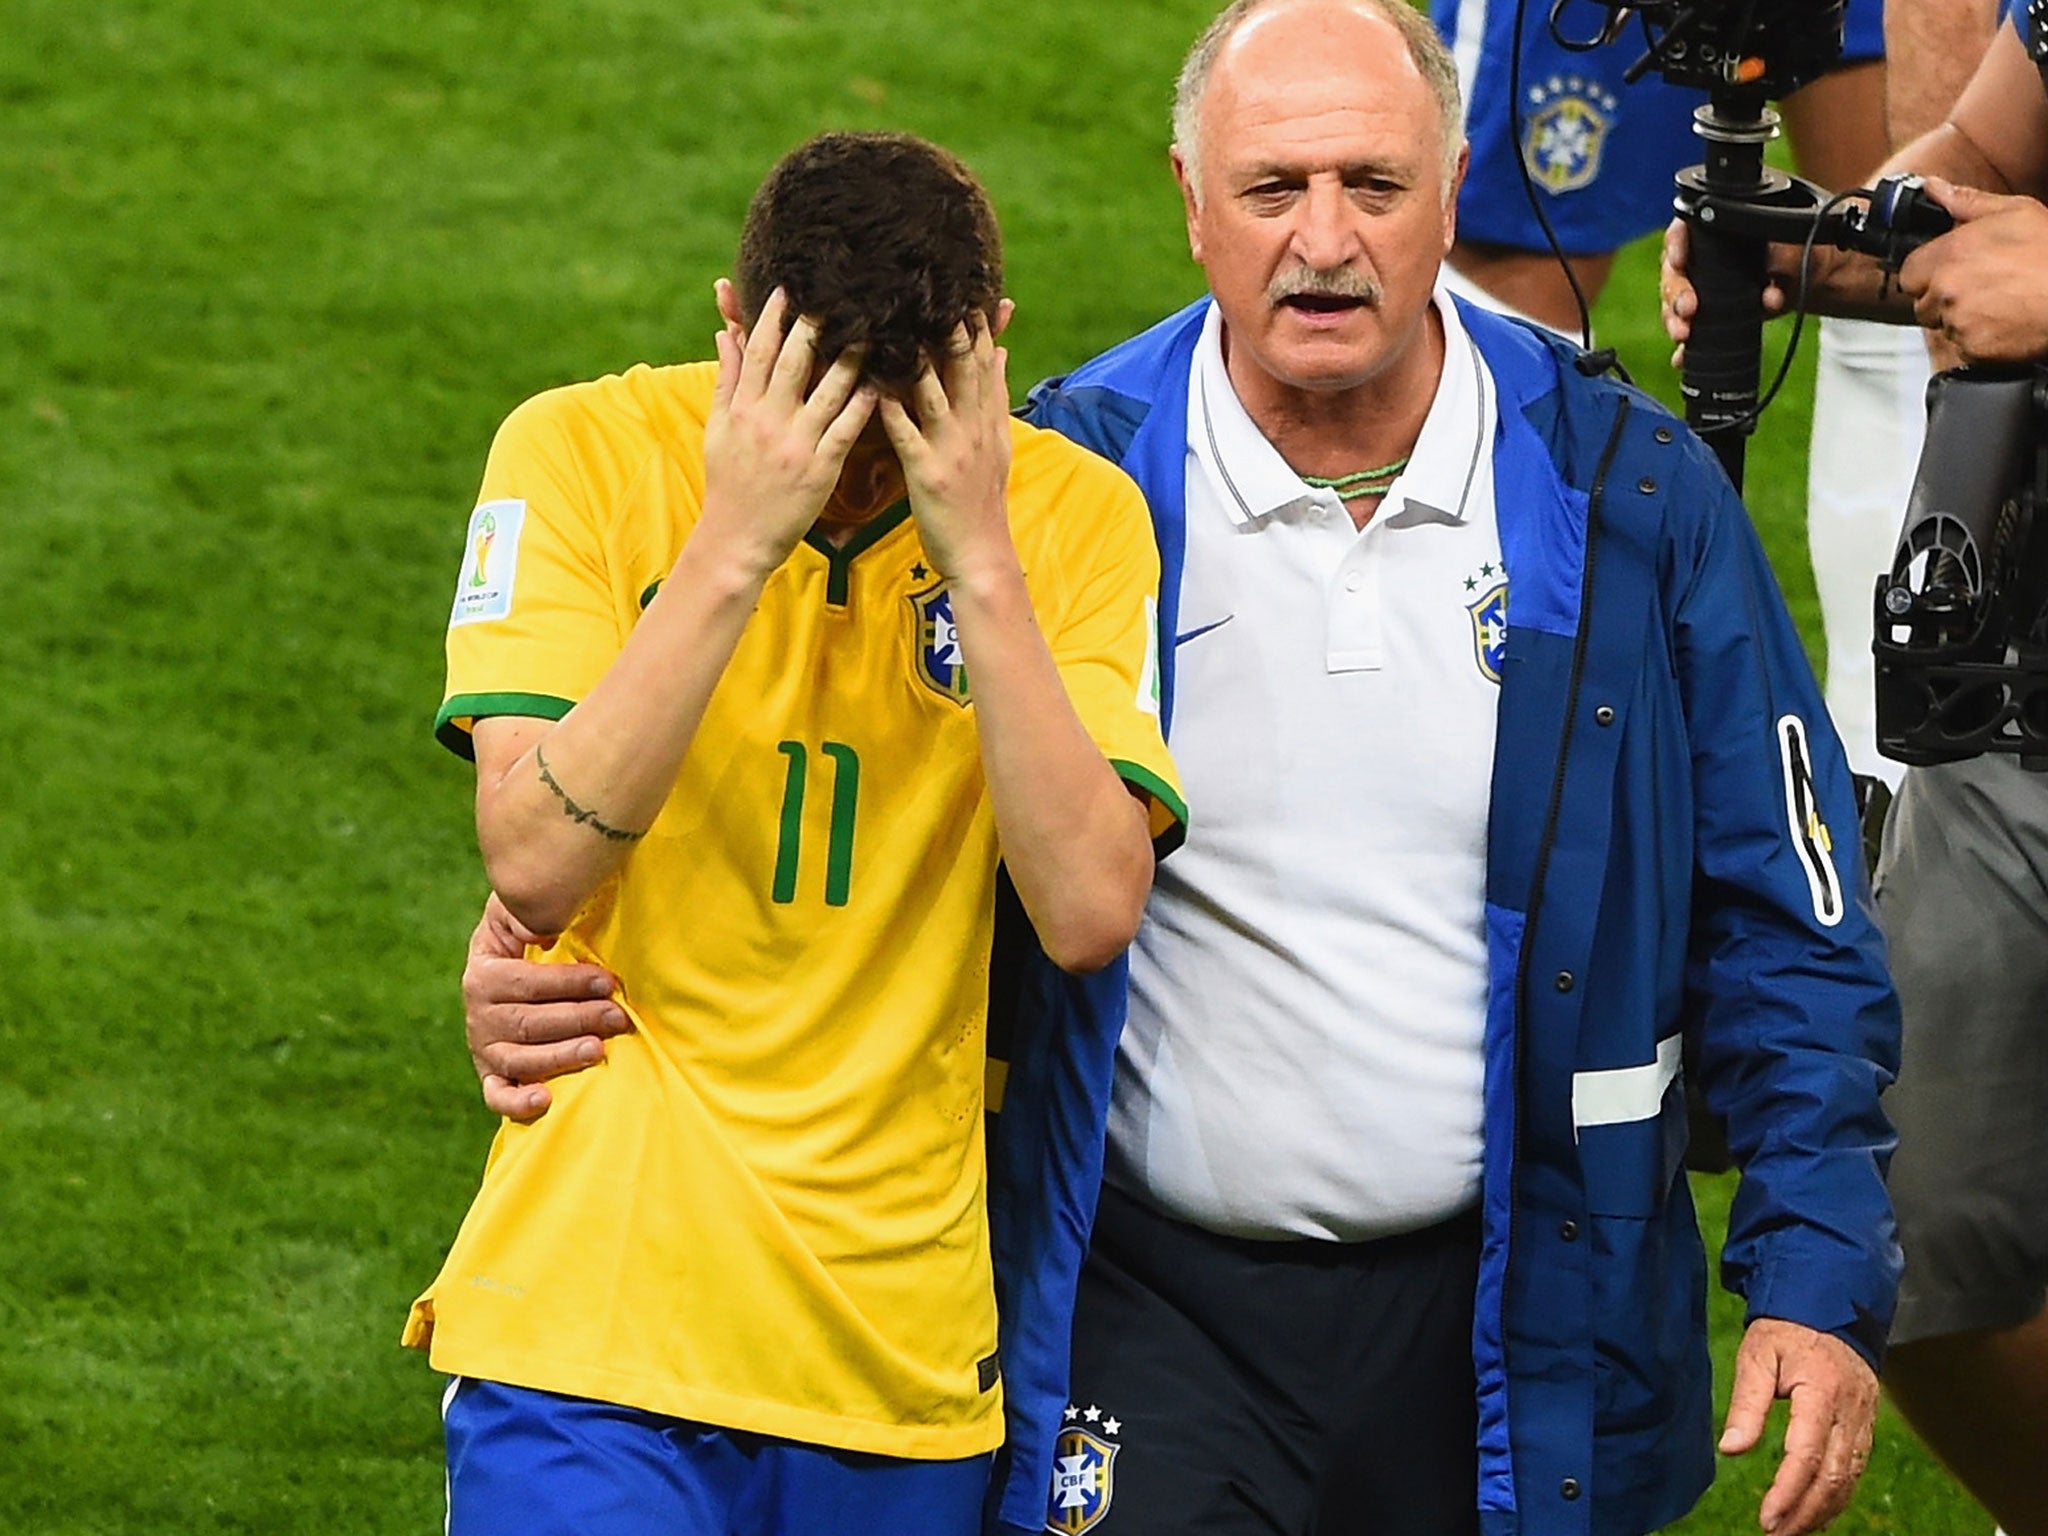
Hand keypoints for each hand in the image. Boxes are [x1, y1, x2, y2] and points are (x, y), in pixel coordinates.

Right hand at [463, 892, 630, 1121]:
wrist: (508, 970)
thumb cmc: (529, 937)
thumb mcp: (519, 915)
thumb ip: (527, 913)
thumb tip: (541, 927)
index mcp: (484, 974)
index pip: (527, 983)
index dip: (568, 983)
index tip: (607, 982)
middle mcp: (479, 1014)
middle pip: (528, 1023)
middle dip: (578, 1019)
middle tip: (619, 1017)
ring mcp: (484, 1048)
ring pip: (519, 1059)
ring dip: (560, 1056)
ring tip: (597, 1050)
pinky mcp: (492, 1076)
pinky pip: (498, 1096)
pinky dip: (517, 1103)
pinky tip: (545, 1099)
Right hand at [698, 282, 877, 578]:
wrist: (736, 538)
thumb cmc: (728, 482)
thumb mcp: (719, 428)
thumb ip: (727, 379)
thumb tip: (726, 333)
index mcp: (743, 408)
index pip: (759, 351)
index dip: (773, 317)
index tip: (789, 288)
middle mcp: (769, 421)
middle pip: (794, 362)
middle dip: (814, 325)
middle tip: (838, 294)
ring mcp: (796, 444)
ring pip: (827, 391)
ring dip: (850, 358)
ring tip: (872, 330)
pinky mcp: (820, 469)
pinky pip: (845, 430)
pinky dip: (862, 406)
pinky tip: (879, 383)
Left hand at [878, 304, 1016, 583]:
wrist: (981, 555)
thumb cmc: (981, 502)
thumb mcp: (998, 445)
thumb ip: (995, 397)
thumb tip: (1000, 351)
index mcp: (987, 421)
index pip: (984, 363)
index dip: (978, 324)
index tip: (966, 290)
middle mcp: (973, 429)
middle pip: (963, 369)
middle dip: (951, 328)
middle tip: (933, 289)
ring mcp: (951, 450)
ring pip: (934, 394)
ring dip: (918, 358)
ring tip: (898, 322)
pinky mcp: (928, 474)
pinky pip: (907, 435)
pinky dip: (892, 410)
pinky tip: (874, 386)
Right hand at [1659, 218, 1798, 365]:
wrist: (1808, 276)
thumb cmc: (1797, 250)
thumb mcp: (1793, 246)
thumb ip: (1781, 261)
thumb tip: (1771, 296)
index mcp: (1713, 231)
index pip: (1682, 232)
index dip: (1676, 245)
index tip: (1679, 261)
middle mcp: (1698, 259)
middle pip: (1673, 274)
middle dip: (1677, 294)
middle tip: (1688, 308)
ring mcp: (1698, 290)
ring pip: (1673, 305)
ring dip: (1675, 320)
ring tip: (1683, 334)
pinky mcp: (1704, 316)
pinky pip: (1687, 331)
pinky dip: (1684, 347)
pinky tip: (1682, 357)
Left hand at [1719, 1318, 1879, 1533]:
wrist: (1830, 1303)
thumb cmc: (1787, 1328)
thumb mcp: (1758, 1354)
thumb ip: (1747, 1402)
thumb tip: (1731, 1449)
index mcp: (1822, 1393)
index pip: (1806, 1456)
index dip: (1787, 1492)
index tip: (1766, 1519)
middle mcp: (1850, 1412)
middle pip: (1833, 1478)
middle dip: (1805, 1513)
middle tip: (1776, 1534)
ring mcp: (1863, 1420)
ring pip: (1849, 1479)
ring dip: (1822, 1511)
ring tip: (1792, 1531)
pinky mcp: (1866, 1424)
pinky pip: (1857, 1469)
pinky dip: (1838, 1495)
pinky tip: (1817, 1511)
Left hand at [1898, 179, 2047, 363]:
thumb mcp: (2015, 212)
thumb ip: (1966, 202)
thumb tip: (1933, 188)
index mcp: (1950, 254)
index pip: (1908, 271)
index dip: (1926, 272)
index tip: (1945, 271)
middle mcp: (1947, 289)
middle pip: (1921, 302)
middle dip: (1941, 297)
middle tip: (1977, 288)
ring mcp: (1958, 321)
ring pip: (1941, 325)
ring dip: (1959, 318)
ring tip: (1995, 303)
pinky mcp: (1973, 348)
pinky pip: (1962, 347)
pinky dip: (1977, 339)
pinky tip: (2002, 322)